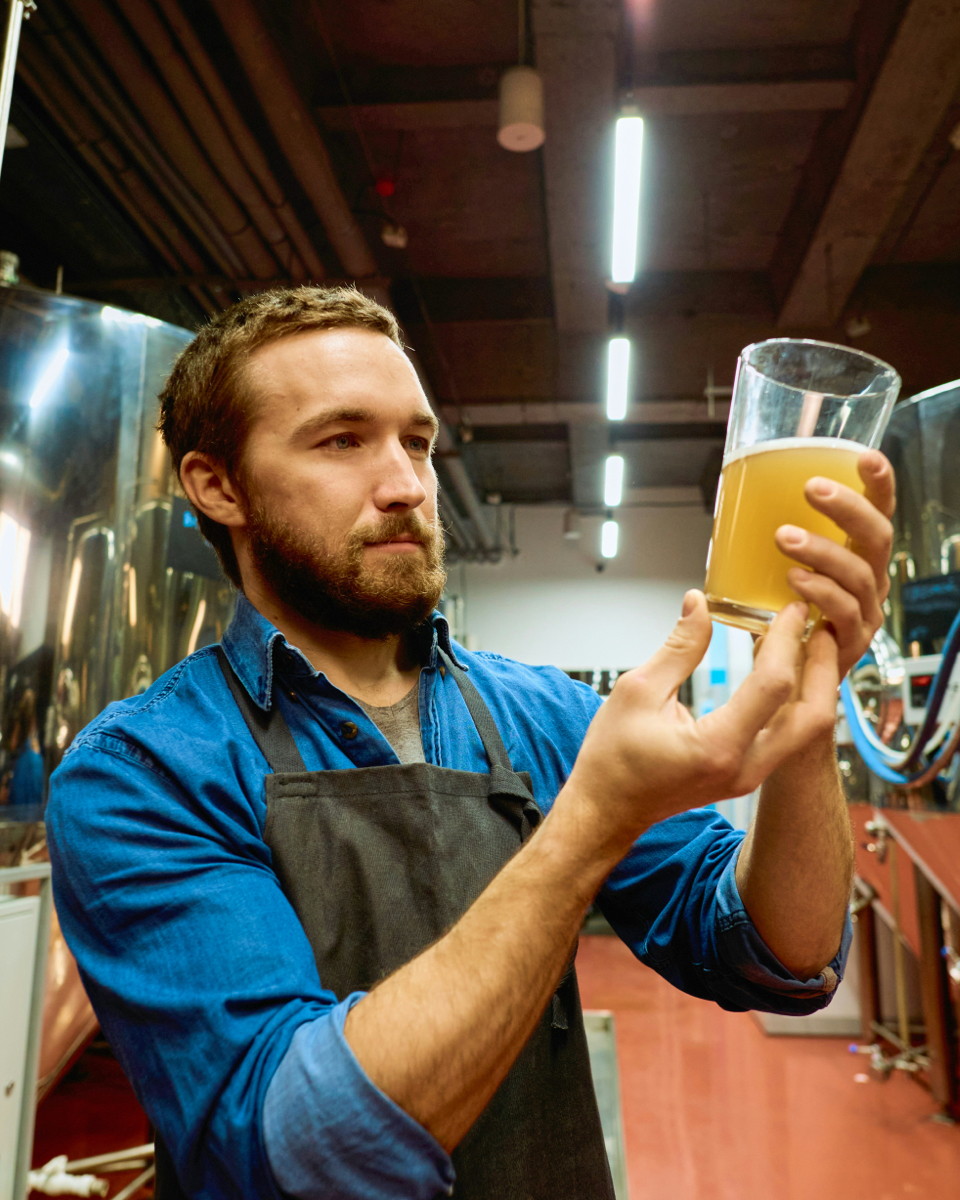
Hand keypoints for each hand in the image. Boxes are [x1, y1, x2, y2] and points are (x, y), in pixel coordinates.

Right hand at [559, 591, 838, 854]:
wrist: (606, 811)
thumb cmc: (612, 757)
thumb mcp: (637, 691)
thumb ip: (679, 647)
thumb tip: (700, 603)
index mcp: (718, 747)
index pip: (773, 686)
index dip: (786, 640)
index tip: (789, 608)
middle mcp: (744, 768)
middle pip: (812, 716)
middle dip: (824, 666)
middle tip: (820, 625)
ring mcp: (749, 777)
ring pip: (807, 729)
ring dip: (815, 684)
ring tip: (810, 643)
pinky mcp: (746, 776)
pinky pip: (788, 736)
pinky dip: (795, 701)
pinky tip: (785, 670)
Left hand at [774, 450, 894, 676]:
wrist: (776, 686)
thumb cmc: (776, 622)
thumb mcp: (768, 570)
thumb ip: (764, 537)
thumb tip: (731, 494)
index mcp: (856, 556)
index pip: (877, 512)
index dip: (878, 484)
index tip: (865, 457)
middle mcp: (869, 581)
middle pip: (877, 537)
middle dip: (848, 508)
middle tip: (811, 489)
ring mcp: (864, 613)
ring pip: (858, 574)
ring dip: (822, 550)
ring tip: (785, 537)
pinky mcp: (850, 644)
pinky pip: (844, 613)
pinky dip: (821, 594)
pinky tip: (796, 582)